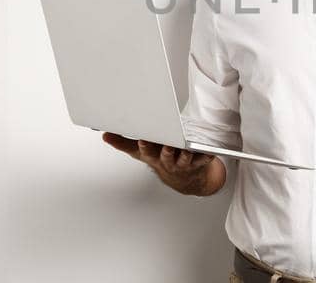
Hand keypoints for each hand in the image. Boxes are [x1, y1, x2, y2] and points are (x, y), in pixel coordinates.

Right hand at [102, 132, 217, 194]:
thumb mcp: (141, 153)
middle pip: (166, 155)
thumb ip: (124, 143)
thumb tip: (105, 135)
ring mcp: (183, 163)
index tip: (143, 139)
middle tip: (167, 144)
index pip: (147, 151)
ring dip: (185, 153)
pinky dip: (207, 156)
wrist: (184, 180)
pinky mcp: (198, 163)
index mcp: (154, 156)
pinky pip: (204, 159)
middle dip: (166, 150)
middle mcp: (168, 161)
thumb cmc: (161, 160)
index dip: (145, 146)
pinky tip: (210, 151)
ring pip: (184, 158)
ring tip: (187, 146)